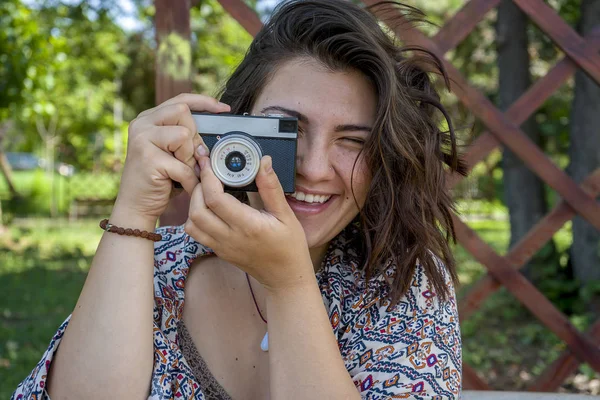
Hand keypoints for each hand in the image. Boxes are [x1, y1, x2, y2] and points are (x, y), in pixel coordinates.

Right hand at [114, 94, 230, 223]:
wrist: (136, 206)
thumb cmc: (160, 180)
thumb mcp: (174, 153)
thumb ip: (188, 139)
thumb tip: (215, 135)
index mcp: (149, 119)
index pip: (180, 100)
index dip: (204, 102)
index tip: (224, 110)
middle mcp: (142, 124)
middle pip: (183, 112)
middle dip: (194, 137)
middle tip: (189, 158)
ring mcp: (142, 139)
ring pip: (184, 134)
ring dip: (190, 158)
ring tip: (182, 171)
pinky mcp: (148, 158)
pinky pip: (183, 164)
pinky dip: (189, 179)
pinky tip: (183, 186)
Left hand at [184, 155, 313, 291]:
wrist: (285, 277)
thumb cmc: (289, 246)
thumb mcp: (286, 215)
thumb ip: (271, 188)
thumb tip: (263, 162)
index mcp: (248, 226)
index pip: (216, 200)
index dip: (208, 177)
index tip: (209, 162)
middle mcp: (230, 238)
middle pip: (197, 210)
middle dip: (198, 187)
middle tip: (207, 173)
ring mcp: (221, 247)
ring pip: (192, 223)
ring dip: (194, 203)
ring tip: (207, 189)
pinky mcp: (218, 251)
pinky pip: (197, 233)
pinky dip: (195, 216)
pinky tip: (209, 207)